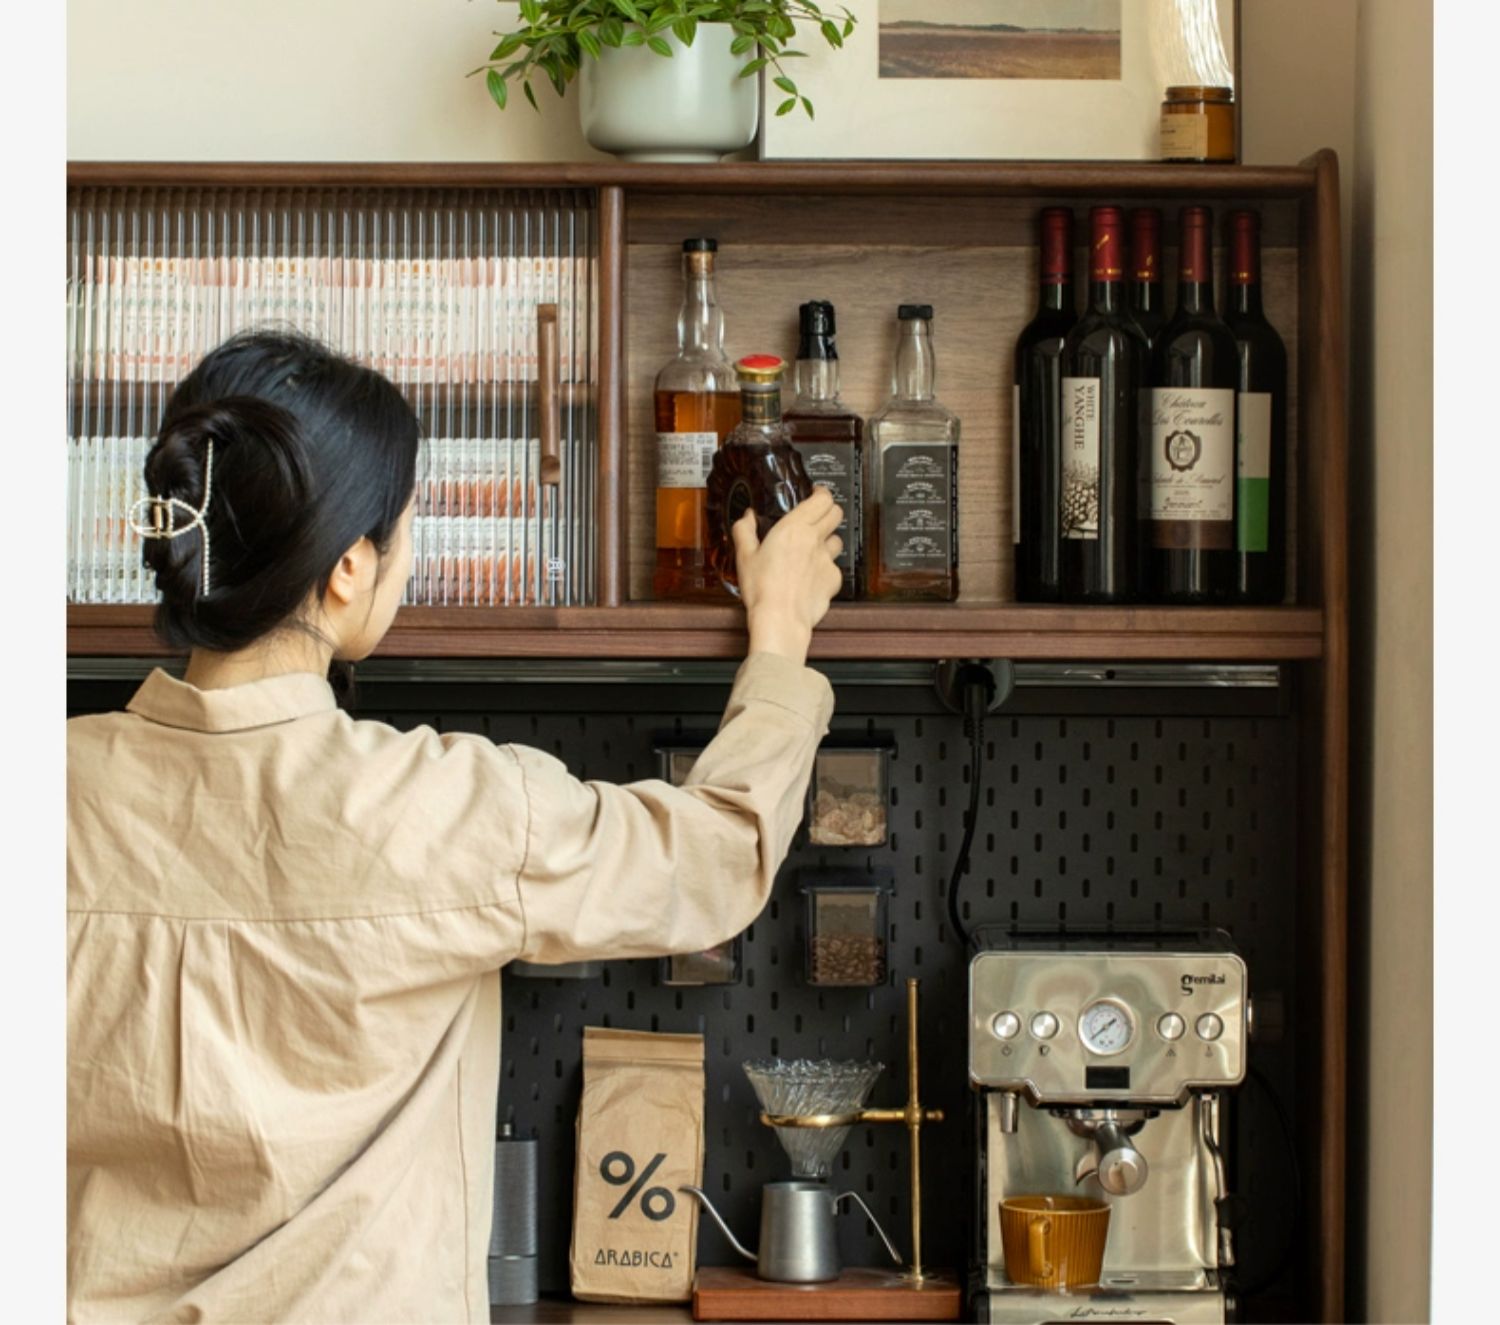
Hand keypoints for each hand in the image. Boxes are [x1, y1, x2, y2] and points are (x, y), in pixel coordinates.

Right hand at [733, 487, 844, 665]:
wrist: (780, 619)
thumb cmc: (762, 589)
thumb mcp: (744, 556)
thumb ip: (744, 530)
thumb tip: (746, 517)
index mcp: (794, 528)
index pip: (822, 499)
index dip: (822, 493)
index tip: (816, 493)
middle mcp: (815, 540)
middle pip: (836, 514)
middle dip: (829, 511)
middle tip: (817, 517)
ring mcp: (827, 560)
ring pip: (837, 540)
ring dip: (828, 541)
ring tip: (812, 550)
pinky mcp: (834, 580)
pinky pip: (834, 567)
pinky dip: (825, 569)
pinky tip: (811, 577)